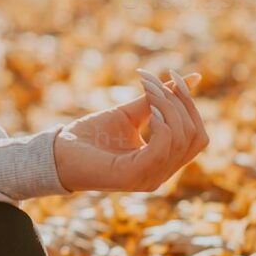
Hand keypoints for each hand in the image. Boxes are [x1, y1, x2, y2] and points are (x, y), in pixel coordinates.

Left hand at [48, 68, 208, 193]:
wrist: (57, 153)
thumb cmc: (90, 135)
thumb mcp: (130, 114)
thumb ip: (157, 101)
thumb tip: (193, 79)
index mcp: (163, 162)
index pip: (197, 136)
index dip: (191, 105)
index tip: (175, 76)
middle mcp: (161, 175)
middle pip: (196, 136)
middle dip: (182, 104)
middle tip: (156, 83)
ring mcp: (149, 178)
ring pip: (181, 139)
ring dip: (169, 107)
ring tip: (149, 90)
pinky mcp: (133, 175)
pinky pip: (162, 148)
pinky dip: (162, 123)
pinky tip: (151, 109)